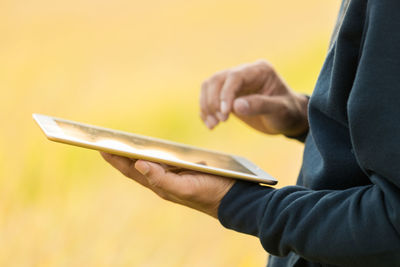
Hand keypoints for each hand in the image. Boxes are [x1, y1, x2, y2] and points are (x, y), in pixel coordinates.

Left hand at [100, 152, 234, 217]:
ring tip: (120, 141)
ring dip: (133, 152)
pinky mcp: (182, 170)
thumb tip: (139, 164)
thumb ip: (161, 179)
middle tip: (105, 140)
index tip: (101, 146)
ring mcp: (172, 175)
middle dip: (119, 154)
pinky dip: (152, 152)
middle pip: (135, 165)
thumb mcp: (184, 188)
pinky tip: (149, 147)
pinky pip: (162, 159)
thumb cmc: (208, 193)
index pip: (131, 170)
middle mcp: (162, 180)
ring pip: (147, 162)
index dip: (115, 159)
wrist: (231, 197)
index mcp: (159, 184)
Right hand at [200, 60, 308, 136]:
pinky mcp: (227, 95)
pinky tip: (211, 125)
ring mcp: (234, 84)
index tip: (225, 113)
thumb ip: (260, 105)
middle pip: (217, 80)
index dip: (226, 94)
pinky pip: (209, 98)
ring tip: (213, 125)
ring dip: (206, 106)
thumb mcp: (280, 110)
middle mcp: (244, 73)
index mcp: (259, 70)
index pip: (234, 77)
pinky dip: (206, 111)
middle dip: (214, 101)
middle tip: (221, 120)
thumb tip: (236, 106)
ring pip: (209, 87)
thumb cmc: (288, 113)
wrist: (288, 119)